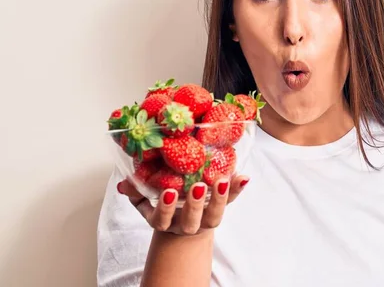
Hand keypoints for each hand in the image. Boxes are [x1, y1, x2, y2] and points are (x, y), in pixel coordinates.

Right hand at [117, 176, 248, 234]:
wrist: (183, 224)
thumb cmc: (163, 207)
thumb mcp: (146, 203)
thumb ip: (135, 193)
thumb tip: (124, 182)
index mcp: (165, 222)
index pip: (163, 219)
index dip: (166, 208)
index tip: (169, 192)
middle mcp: (186, 224)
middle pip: (192, 220)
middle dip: (195, 204)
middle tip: (198, 186)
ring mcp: (205, 219)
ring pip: (214, 215)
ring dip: (220, 198)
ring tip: (223, 180)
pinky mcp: (220, 208)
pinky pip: (231, 201)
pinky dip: (238, 189)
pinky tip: (243, 177)